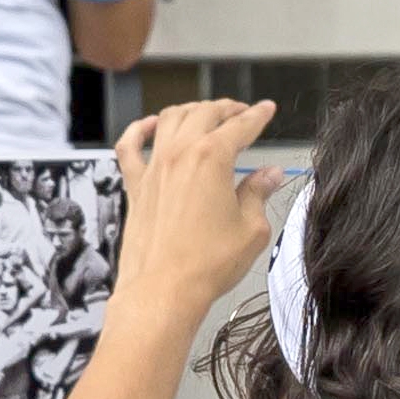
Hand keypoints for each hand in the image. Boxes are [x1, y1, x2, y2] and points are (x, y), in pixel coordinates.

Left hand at [109, 99, 278, 325]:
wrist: (164, 290)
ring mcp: (153, 168)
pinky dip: (140, 129)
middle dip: (227, 108)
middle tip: (241, 113)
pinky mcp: (135, 187)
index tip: (266, 109)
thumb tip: (269, 176)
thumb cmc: (206, 264)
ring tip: (205, 114)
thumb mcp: (250, 228)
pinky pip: (129, 147)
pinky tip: (150, 125)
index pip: (241, 126)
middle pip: (205, 114)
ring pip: (170, 120)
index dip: (258, 115)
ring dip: (191, 111)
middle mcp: (179, 155)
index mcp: (212, 158)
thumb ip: (259, 194)